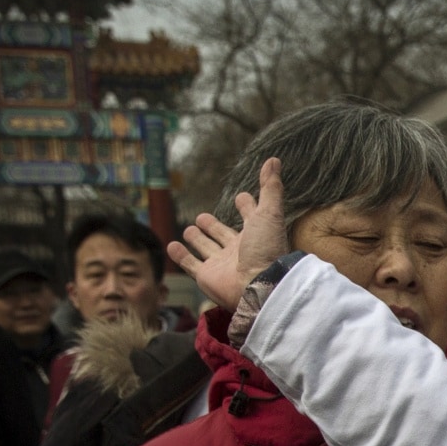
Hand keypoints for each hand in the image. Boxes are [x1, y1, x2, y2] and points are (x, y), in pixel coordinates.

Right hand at [165, 156, 289, 307]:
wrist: (258, 286)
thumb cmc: (266, 250)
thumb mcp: (270, 213)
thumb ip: (270, 188)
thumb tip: (274, 159)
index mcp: (256, 235)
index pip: (250, 216)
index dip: (247, 206)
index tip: (243, 197)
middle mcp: (238, 250)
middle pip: (223, 234)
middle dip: (214, 226)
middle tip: (203, 217)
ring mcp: (221, 264)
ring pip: (206, 248)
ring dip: (198, 239)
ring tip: (190, 229)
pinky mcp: (206, 276)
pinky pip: (190, 264)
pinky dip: (180, 255)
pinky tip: (173, 245)